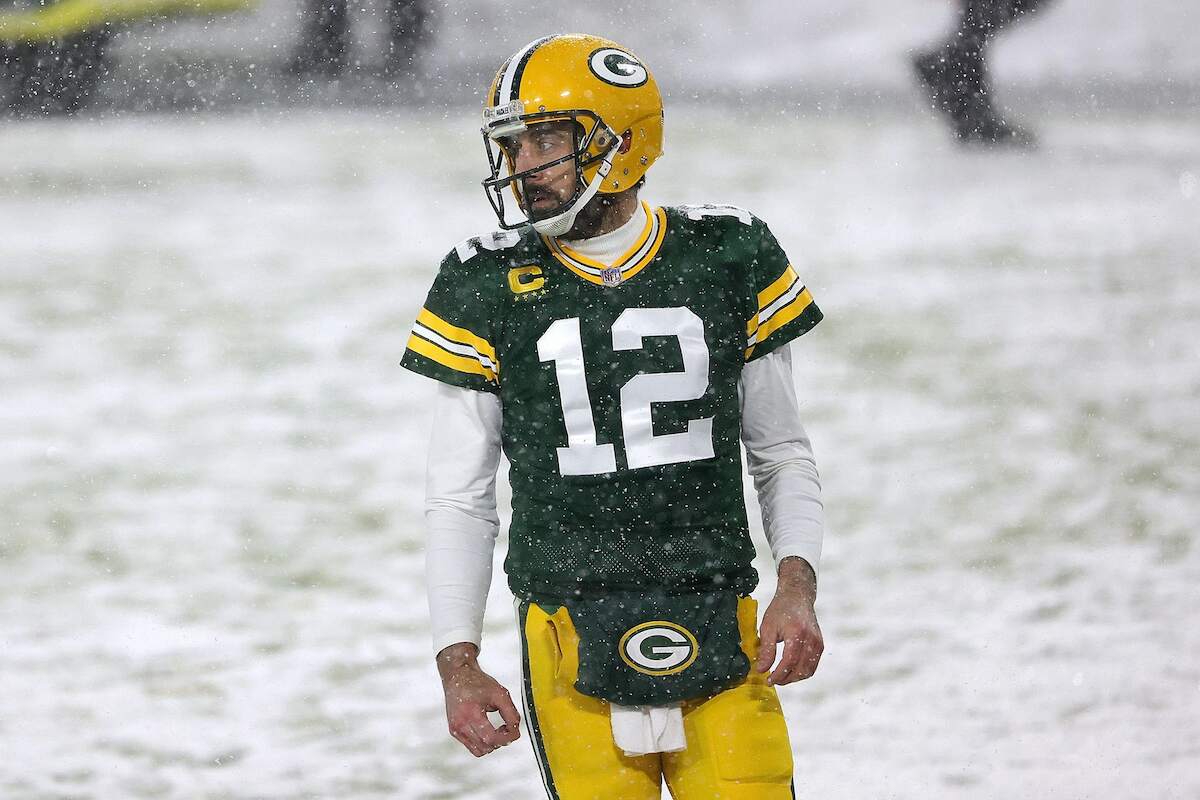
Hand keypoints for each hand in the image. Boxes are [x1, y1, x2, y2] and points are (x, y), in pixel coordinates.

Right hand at [436, 643, 521, 756]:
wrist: (458, 676)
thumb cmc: (478, 682)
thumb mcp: (500, 694)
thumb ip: (511, 713)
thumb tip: (516, 731)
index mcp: (471, 713)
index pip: (491, 738)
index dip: (507, 738)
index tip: (514, 731)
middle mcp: (460, 724)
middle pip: (486, 746)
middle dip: (501, 741)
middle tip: (506, 727)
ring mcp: (455, 729)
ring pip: (479, 751)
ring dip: (492, 744)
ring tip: (497, 729)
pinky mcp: (454, 731)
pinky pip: (472, 747)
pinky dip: (483, 743)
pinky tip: (488, 730)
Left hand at [755, 557, 823, 685]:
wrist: (797, 596)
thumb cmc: (781, 609)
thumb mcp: (767, 627)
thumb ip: (766, 650)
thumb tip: (762, 669)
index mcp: (797, 633)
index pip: (789, 661)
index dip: (779, 674)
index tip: (768, 680)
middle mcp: (811, 639)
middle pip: (801, 669)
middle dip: (786, 679)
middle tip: (773, 680)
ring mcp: (818, 642)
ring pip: (809, 670)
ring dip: (795, 678)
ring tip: (781, 677)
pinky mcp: (820, 645)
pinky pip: (813, 665)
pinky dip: (802, 671)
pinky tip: (790, 670)